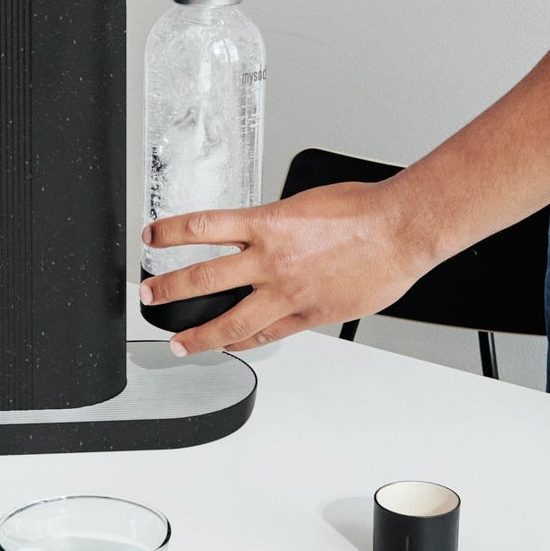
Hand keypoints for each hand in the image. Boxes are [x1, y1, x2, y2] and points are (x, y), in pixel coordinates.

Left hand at [137, 180, 436, 356]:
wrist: (400, 230)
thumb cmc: (362, 210)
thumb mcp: (304, 204)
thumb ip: (274, 224)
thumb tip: (257, 235)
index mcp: (267, 224)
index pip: (201, 227)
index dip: (169, 232)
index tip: (150, 236)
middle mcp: (271, 260)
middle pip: (203, 278)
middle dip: (168, 289)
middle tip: (148, 295)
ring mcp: (288, 292)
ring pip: (231, 322)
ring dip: (199, 335)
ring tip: (179, 343)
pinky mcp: (310, 316)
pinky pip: (270, 334)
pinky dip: (248, 342)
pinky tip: (234, 346)